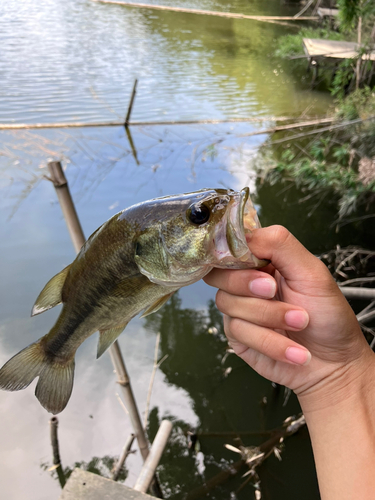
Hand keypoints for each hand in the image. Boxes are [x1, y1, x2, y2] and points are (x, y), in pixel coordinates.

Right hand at [204, 225, 373, 409]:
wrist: (335, 363)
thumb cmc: (328, 316)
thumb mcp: (311, 271)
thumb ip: (279, 245)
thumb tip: (243, 236)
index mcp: (262, 262)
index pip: (230, 248)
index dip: (235, 257)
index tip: (260, 270)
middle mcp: (246, 283)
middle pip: (219, 275)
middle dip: (248, 285)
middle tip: (275, 291)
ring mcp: (240, 310)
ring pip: (229, 304)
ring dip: (269, 316)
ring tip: (300, 323)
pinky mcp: (238, 337)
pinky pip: (239, 332)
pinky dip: (271, 342)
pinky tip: (295, 350)